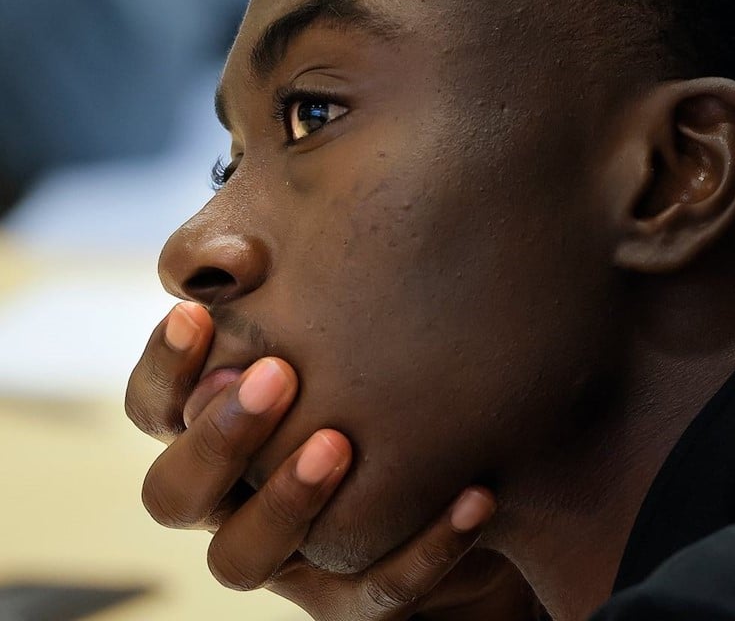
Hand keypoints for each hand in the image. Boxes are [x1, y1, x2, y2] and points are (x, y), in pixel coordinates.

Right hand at [125, 302, 539, 619]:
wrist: (466, 470)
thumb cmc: (393, 376)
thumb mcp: (346, 326)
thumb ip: (291, 291)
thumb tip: (238, 252)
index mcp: (221, 433)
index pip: (155, 410)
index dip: (165, 369)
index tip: (197, 312)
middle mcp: (237, 501)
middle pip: (175, 493)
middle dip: (219, 436)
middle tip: (277, 374)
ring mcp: (290, 560)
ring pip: (242, 559)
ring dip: (288, 499)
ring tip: (340, 442)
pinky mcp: (352, 601)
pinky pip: (376, 592)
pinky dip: (424, 548)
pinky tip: (475, 493)